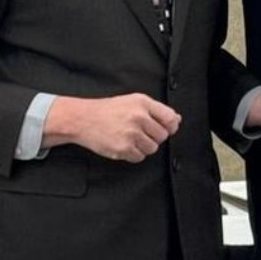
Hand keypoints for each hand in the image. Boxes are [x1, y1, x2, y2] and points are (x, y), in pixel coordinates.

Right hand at [42, 93, 180, 161]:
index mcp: (143, 103)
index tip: (167, 129)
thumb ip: (156, 110)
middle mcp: (138, 117)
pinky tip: (124, 145)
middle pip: (162, 136)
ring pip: (152, 148)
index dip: (171, 126)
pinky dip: (134, 154)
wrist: (83, 119)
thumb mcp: (133, 102)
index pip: (170, 118)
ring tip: (131, 138)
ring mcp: (131, 133)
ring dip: (144, 147)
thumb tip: (177, 119)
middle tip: (141, 133)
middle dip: (154, 137)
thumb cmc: (109, 110)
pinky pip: (139, 157)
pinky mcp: (123, 148)